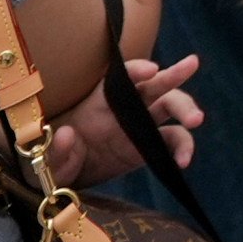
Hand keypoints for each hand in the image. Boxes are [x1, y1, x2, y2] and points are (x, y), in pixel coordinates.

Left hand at [47, 53, 201, 180]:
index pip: (121, 78)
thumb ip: (55, 149)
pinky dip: (181, 149)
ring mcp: (139, 127)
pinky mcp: (148, 148)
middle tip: (191, 65)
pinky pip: (172, 142)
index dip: (136, 70)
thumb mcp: (46, 156)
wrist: (64, 176)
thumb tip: (67, 135)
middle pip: (153, 86)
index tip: (151, 70)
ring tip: (196, 120)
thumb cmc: (53, 158)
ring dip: (186, 110)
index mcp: (100, 101)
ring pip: (170, 108)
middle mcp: (124, 108)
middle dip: (173, 77)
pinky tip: (183, 162)